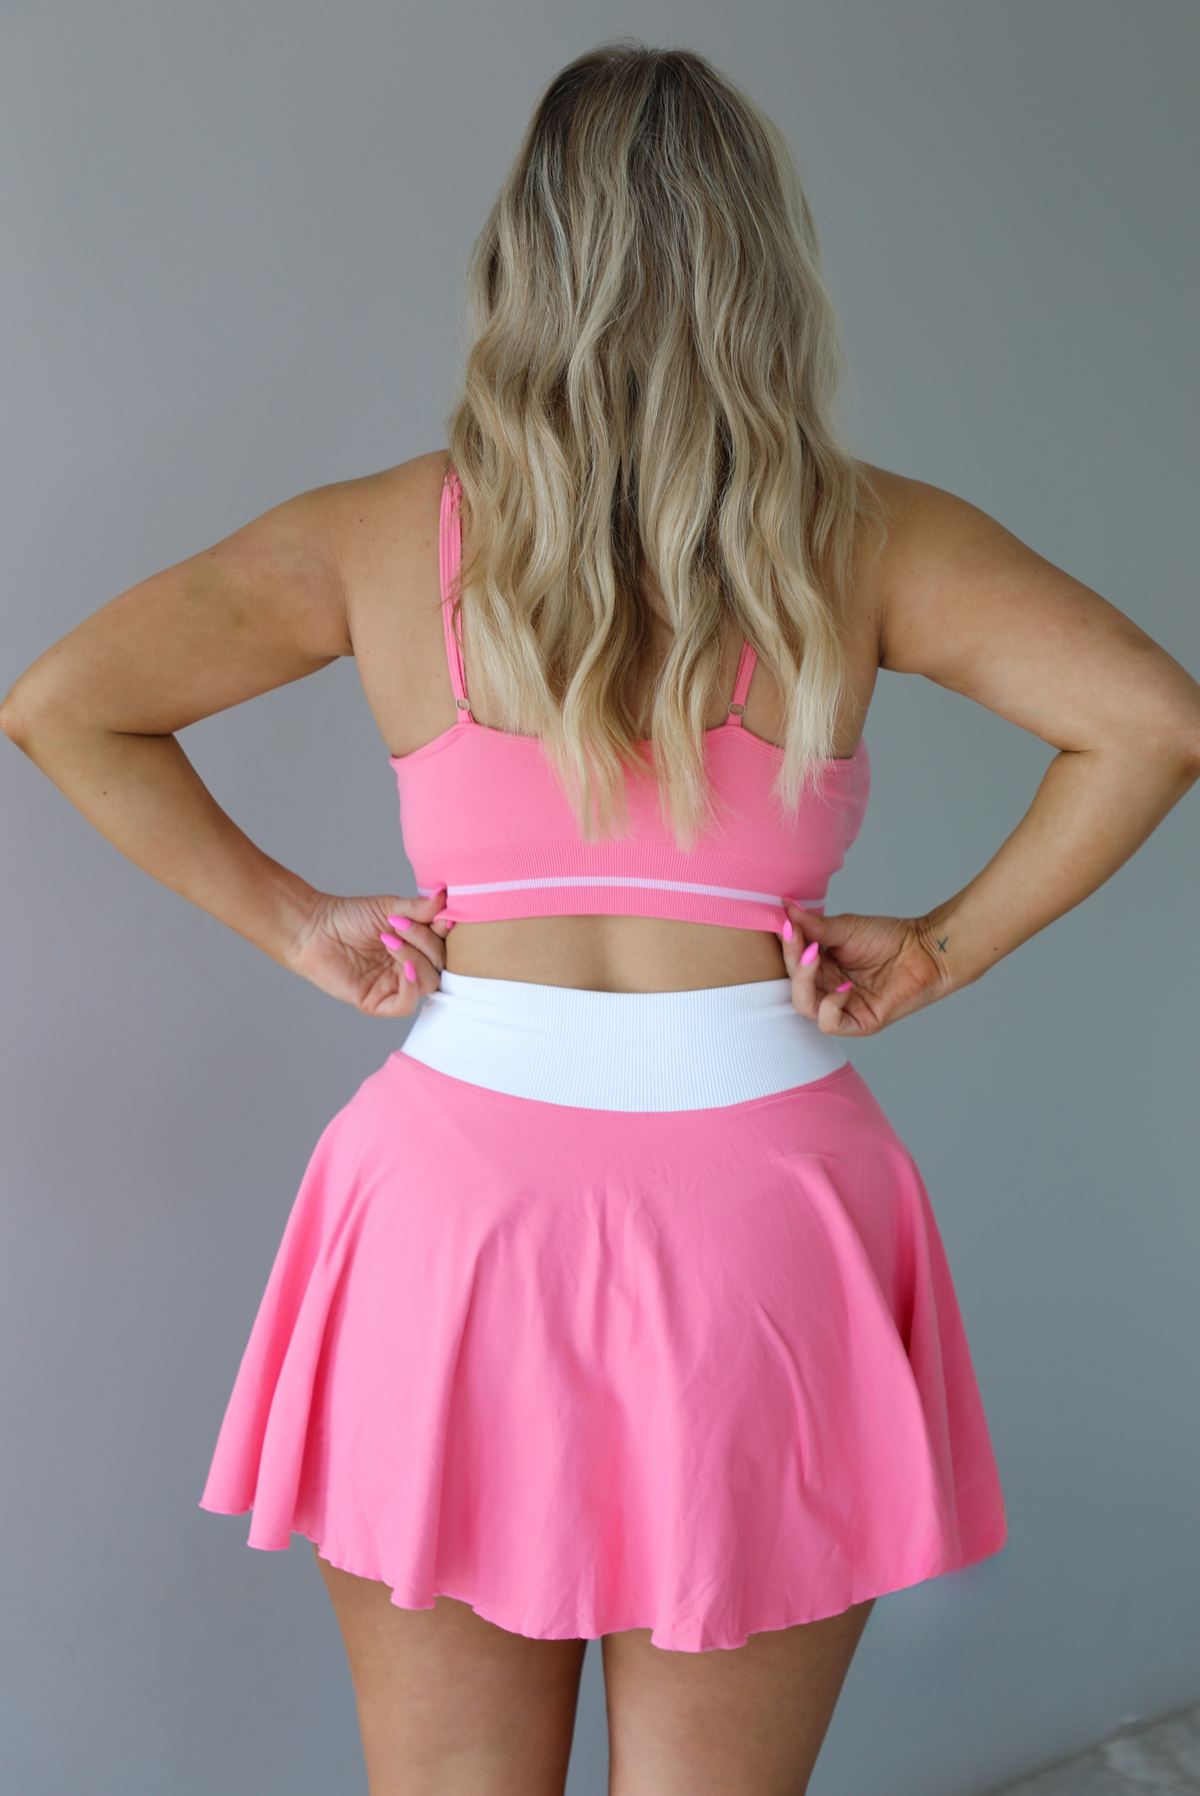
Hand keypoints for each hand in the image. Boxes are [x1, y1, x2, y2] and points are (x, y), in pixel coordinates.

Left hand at [287, 886, 452, 1017]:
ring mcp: (394, 986)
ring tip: (390, 940)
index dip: (444, 933)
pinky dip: (410, 987)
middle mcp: (409, 967)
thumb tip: (445, 896)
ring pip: (428, 983)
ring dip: (415, 960)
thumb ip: (419, 908)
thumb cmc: (349, 917)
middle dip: (425, 943)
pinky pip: (406, 1005)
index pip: (444, 944)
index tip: (438, 918)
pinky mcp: (377, 1002)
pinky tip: (402, 968)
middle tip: (399, 925)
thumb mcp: (390, 908)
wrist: (314, 929)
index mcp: (416, 946)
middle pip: (440, 964)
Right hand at [778, 901, 952, 1036]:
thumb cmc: (889, 937)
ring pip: (806, 1006)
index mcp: (821, 968)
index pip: (793, 964)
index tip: (786, 924)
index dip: (786, 947)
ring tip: (816, 955)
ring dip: (805, 980)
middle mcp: (828, 989)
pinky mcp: (861, 1022)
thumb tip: (786, 909)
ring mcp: (843, 1007)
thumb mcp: (845, 928)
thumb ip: (814, 925)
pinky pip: (831, 1023)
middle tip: (799, 938)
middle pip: (795, 986)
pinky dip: (830, 1005)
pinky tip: (844, 986)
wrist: (925, 948)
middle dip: (793, 961)